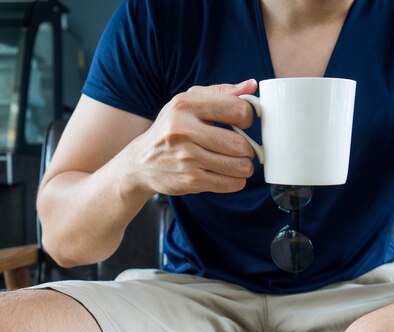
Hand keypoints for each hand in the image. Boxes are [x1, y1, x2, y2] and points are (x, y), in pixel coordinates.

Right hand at [127, 79, 257, 195]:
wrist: (141, 162)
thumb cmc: (171, 129)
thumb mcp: (189, 103)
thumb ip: (221, 93)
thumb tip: (252, 86)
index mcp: (186, 105)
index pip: (237, 109)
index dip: (248, 118)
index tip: (244, 124)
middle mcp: (184, 130)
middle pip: (240, 143)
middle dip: (248, 148)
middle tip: (243, 149)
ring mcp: (187, 158)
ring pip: (238, 166)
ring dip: (245, 166)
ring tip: (238, 163)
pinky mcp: (190, 180)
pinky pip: (230, 183)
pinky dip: (236, 181)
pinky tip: (229, 175)